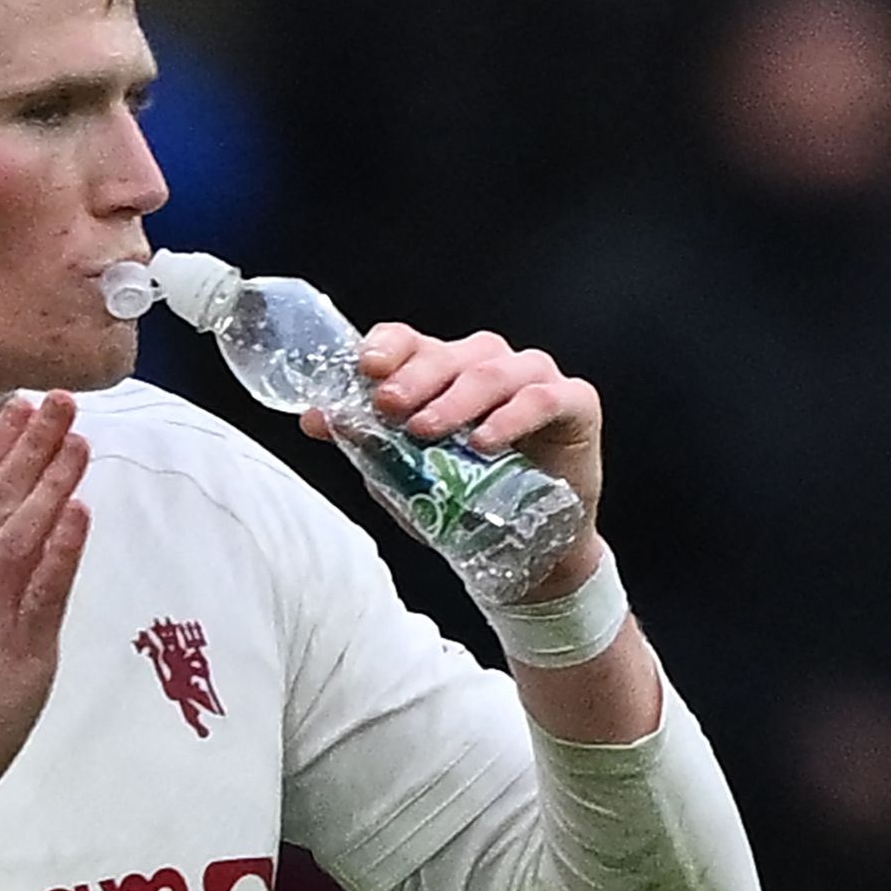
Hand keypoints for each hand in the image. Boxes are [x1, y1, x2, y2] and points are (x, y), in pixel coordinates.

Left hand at [309, 325, 607, 597]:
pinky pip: (542, 399)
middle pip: (449, 353)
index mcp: (444, 371)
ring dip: (456, 399)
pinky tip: (484, 442)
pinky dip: (511, 418)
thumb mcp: (403, 473)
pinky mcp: (576, 402)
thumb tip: (314, 417)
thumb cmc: (465, 500)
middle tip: (388, 405)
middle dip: (415, 377)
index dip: (388, 348)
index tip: (367, 369)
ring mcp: (534, 378)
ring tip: (425, 431)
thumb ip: (364, 440)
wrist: (526, 549)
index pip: (412, 341)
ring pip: (492, 371)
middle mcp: (488, 364)